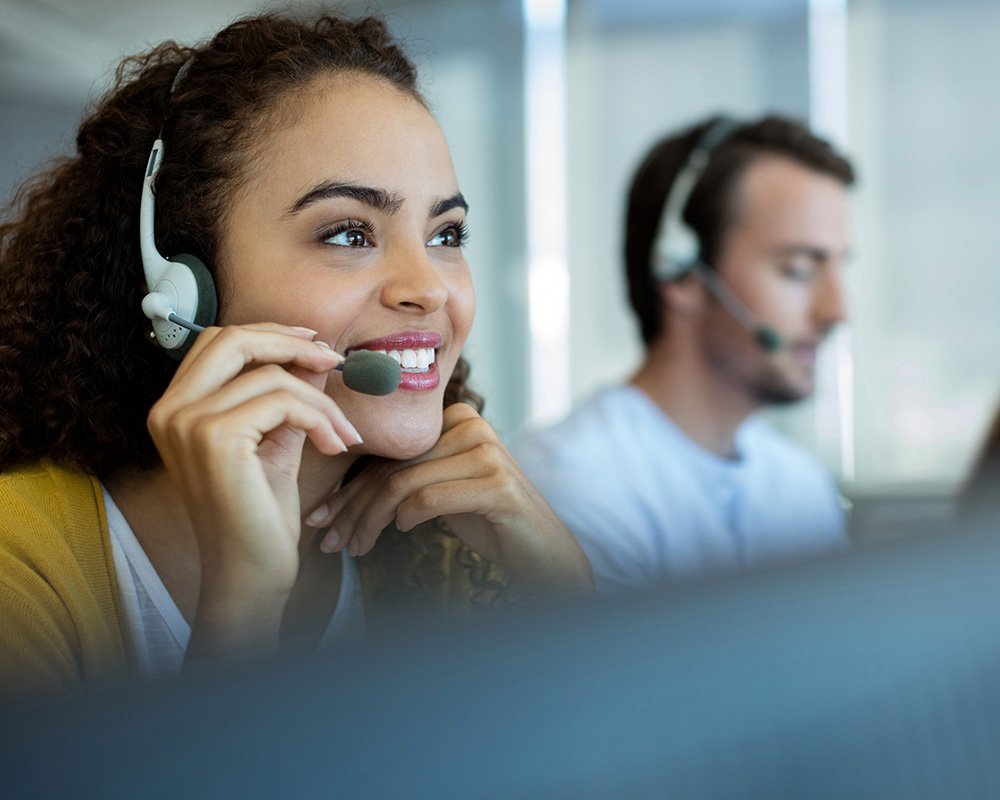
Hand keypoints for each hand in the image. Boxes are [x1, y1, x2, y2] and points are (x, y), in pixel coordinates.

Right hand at [147, 323, 360, 654]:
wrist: (250, 571)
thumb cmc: (260, 512)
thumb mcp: (275, 441)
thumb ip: (287, 396)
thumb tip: (316, 355)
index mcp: (175, 408)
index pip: (219, 342)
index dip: (269, 335)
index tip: (314, 347)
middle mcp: (170, 410)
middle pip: (233, 339)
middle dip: (291, 343)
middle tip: (334, 362)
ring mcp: (187, 422)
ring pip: (272, 376)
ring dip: (321, 401)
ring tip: (343, 433)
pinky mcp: (215, 438)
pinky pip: (284, 402)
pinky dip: (320, 419)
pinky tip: (334, 446)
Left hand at [309, 402, 592, 594]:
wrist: (543, 551)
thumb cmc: (489, 520)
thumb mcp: (444, 489)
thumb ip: (410, 476)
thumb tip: (345, 492)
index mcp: (457, 419)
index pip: (390, 453)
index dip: (350, 487)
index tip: (321, 517)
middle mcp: (473, 426)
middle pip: (393, 467)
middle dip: (352, 507)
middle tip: (326, 539)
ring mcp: (487, 453)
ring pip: (404, 484)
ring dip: (370, 521)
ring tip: (354, 548)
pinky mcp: (497, 484)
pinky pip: (429, 498)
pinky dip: (407, 518)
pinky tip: (400, 533)